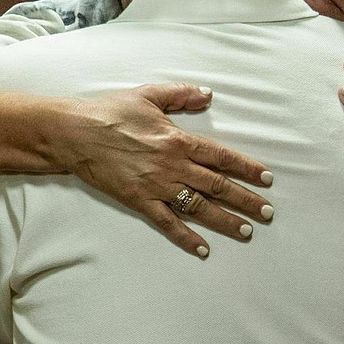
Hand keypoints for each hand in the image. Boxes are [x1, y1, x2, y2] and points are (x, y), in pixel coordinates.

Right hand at [62, 83, 273, 257]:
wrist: (76, 134)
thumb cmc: (110, 112)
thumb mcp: (148, 95)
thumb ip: (180, 95)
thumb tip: (207, 95)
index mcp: (178, 139)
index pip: (221, 156)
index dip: (246, 168)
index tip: (266, 179)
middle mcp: (173, 165)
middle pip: (217, 185)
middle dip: (246, 199)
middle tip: (267, 212)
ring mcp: (157, 186)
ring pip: (199, 207)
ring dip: (226, 220)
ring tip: (247, 231)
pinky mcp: (139, 201)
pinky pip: (168, 223)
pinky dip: (186, 237)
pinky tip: (203, 249)